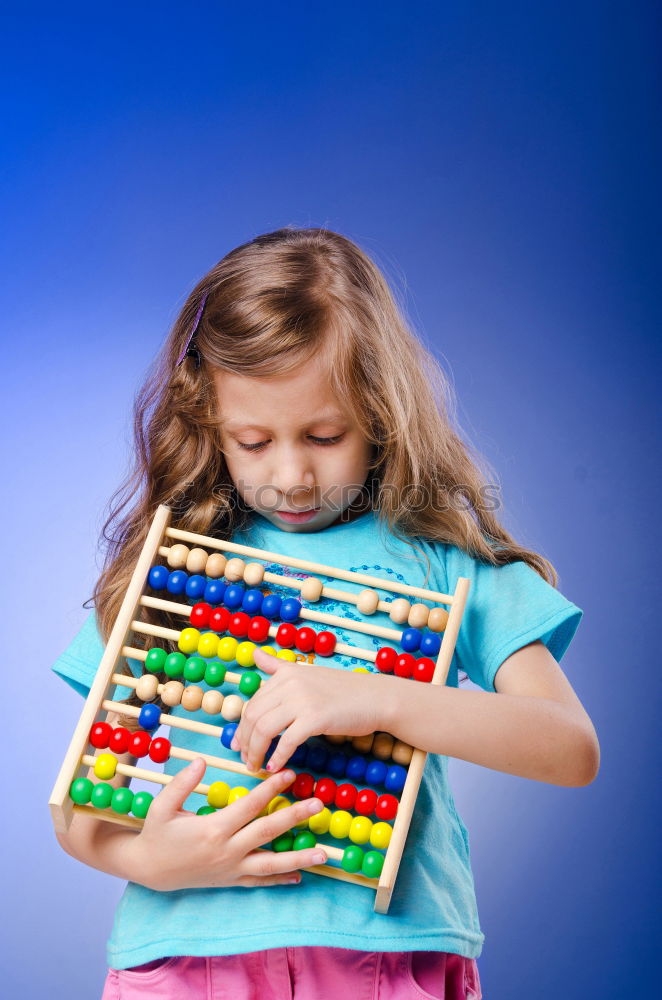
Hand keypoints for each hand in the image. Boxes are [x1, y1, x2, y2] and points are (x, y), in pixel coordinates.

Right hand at [128, 759, 327, 890]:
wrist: (149, 870)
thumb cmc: (156, 833)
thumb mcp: (161, 806)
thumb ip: (181, 783)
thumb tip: (202, 760)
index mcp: (214, 829)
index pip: (250, 806)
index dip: (271, 789)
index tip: (289, 774)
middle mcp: (227, 851)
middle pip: (268, 832)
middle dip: (295, 817)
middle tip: (319, 805)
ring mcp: (231, 869)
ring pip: (271, 864)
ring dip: (299, 857)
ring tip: (324, 854)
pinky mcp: (231, 880)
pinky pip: (260, 881)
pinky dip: (280, 880)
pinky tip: (300, 877)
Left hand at [230, 647, 392, 772]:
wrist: (376, 697)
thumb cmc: (343, 690)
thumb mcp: (307, 673)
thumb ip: (279, 667)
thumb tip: (255, 653)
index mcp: (286, 673)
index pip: (253, 703)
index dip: (242, 727)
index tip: (238, 744)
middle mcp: (290, 683)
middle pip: (253, 716)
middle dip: (244, 742)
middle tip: (246, 759)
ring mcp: (302, 700)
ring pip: (264, 730)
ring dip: (256, 752)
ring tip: (257, 766)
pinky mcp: (315, 718)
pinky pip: (287, 741)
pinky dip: (278, 757)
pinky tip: (276, 767)